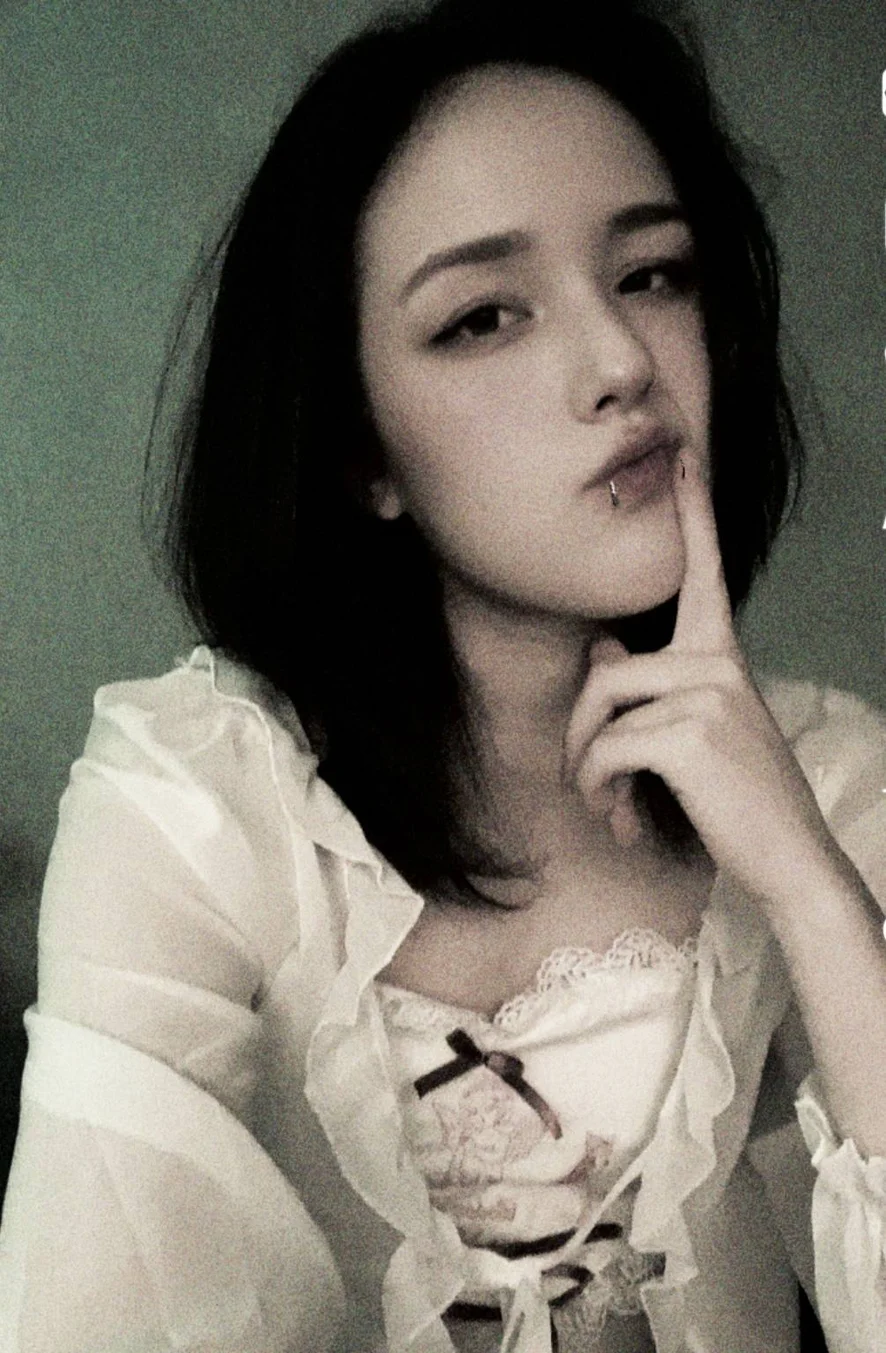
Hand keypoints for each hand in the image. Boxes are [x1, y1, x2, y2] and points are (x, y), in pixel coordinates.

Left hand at [563, 453, 842, 910]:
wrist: (793, 863)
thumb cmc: (743, 803)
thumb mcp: (702, 736)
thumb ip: (657, 689)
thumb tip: (602, 646)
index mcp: (724, 659)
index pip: (706, 575)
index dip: (693, 517)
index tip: (685, 461)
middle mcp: (718, 664)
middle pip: (604, 669)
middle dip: (579, 734)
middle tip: (591, 787)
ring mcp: (708, 694)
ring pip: (599, 708)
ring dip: (585, 768)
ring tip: (607, 807)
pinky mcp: (690, 733)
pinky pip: (605, 748)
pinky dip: (597, 788)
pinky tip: (621, 820)